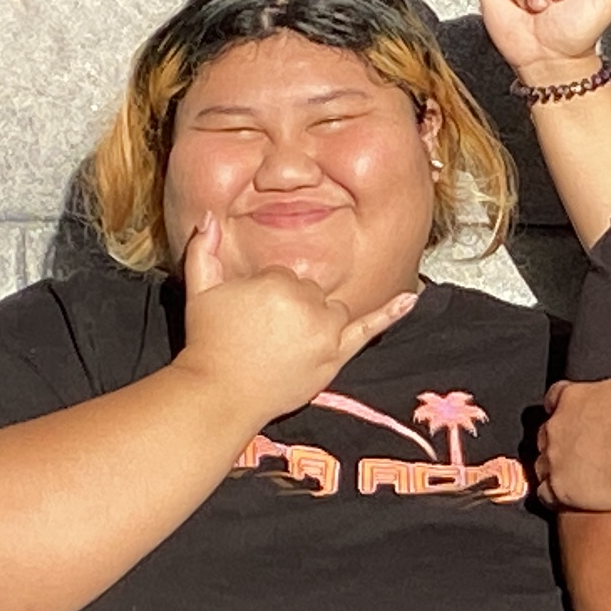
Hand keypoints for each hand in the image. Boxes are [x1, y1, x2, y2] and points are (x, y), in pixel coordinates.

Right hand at [172, 210, 414, 424]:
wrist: (220, 394)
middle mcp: (307, 304)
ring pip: (331, 310)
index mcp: (277, 282)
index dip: (264, 295)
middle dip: (290, 308)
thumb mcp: (199, 290)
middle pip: (309, 292)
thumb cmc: (208, 343)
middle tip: (263, 334)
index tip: (249, 316)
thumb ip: (203, 249)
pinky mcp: (335, 357)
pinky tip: (411, 298)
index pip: (283, 276)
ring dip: (315, 320)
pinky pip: (369, 328)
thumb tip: (209, 216)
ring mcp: (325, 332)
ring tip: (285, 343)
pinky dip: (391, 314)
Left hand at [537, 315, 610, 512]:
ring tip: (572, 472)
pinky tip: (566, 496)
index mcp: (574, 397)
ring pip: (541, 462)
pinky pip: (544, 493)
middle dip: (559, 436)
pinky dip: (553, 494)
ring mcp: (555, 459)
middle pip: (546, 429)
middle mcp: (557, 426)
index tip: (577, 410)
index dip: (565, 403)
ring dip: (553, 465)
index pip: (556, 395)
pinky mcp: (560, 489)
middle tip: (580, 444)